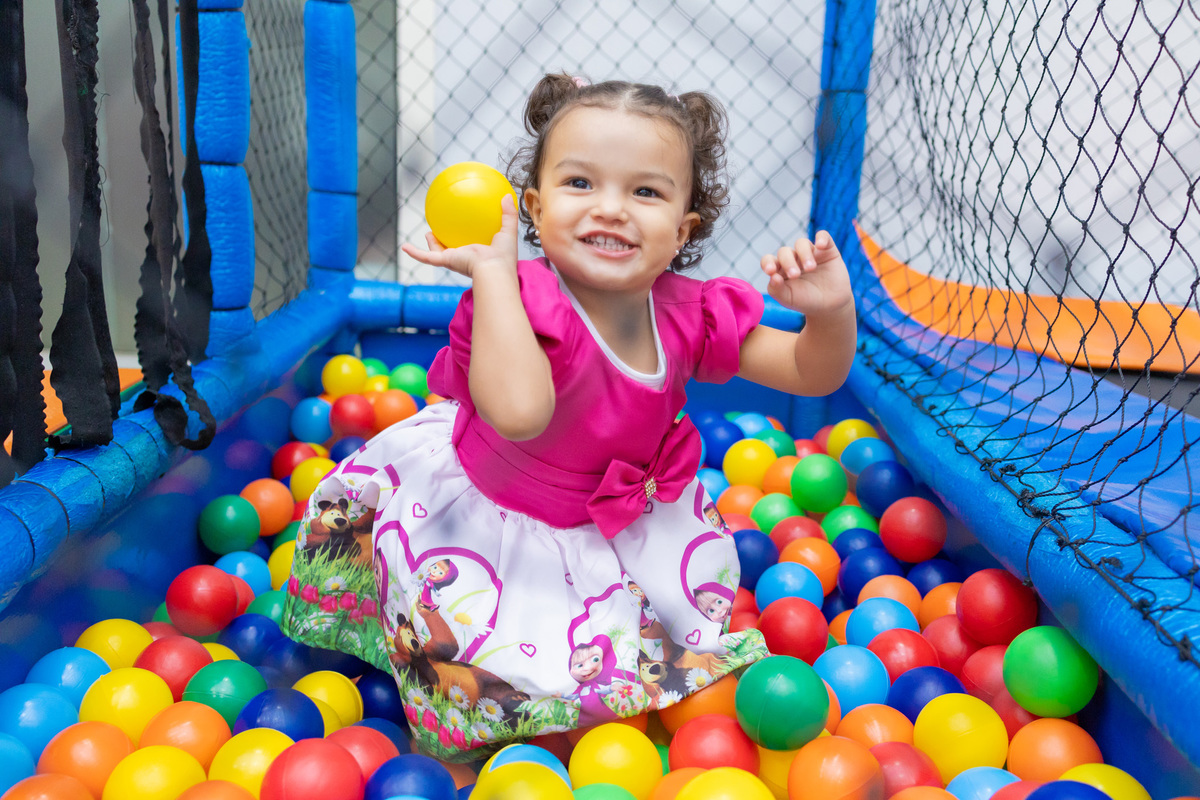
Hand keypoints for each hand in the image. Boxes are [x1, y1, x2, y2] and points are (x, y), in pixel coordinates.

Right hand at [400, 194, 519, 278]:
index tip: (466, 227)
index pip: (472, 244)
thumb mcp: (508, 230)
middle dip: (450, 241)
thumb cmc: (503, 255)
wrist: (493, 269)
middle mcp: (465, 258)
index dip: (468, 237)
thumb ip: (509, 214)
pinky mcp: (446, 261)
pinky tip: (404, 247)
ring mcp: (454, 260)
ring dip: (432, 246)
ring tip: (427, 233)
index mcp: (479, 253)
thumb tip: (506, 196)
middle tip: (445, 230)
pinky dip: (415, 254)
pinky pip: (426, 257)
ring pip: (438, 254)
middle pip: (454, 249)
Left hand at [761, 231, 853, 316]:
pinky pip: (823, 236)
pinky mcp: (827, 250)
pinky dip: (821, 238)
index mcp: (780, 269)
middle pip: (784, 252)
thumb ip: (776, 289)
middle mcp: (793, 258)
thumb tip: (772, 276)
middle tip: (795, 275)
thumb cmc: (806, 301)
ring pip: (801, 243)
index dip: (767, 263)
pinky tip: (820, 246)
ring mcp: (810, 253)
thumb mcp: (788, 299)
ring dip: (804, 254)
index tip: (771, 271)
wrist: (830, 305)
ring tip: (811, 268)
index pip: (769, 260)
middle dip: (788, 262)